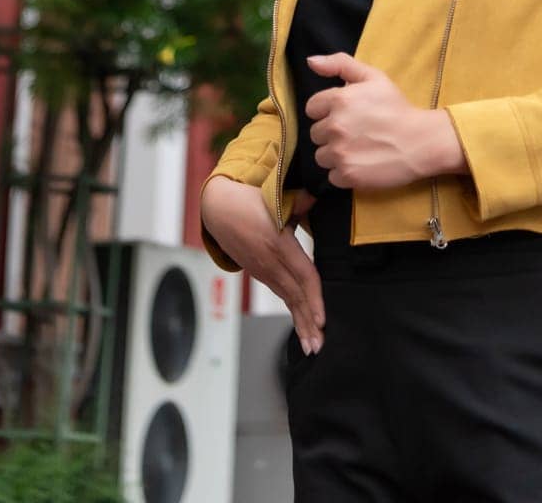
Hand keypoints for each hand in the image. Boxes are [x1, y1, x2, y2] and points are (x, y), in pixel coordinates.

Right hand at [200, 177, 325, 351]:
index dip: (314, 298)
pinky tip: (301, 326)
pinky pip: (281, 294)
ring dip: (301, 323)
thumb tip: (317, 194)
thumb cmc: (249, 200)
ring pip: (287, 300)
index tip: (322, 319)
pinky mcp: (260, 273)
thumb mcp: (274, 196)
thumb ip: (300, 200)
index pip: (302, 275)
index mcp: (278, 244)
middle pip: (295, 296)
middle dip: (308, 322)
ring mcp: (263, 270)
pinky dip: (292, 312)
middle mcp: (270, 263)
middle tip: (319, 347)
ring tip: (312, 346)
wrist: (219, 209)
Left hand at [305, 53, 436, 188]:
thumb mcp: (373, 76)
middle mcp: (335, 126)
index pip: (312, 108)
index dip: (327, 111)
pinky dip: (344, 172)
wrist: (420, 142)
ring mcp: (340, 153)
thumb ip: (340, 64)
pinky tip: (361, 163)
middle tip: (354, 132)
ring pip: (321, 156)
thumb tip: (310, 61)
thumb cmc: (397, 107)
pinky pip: (332, 176)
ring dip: (335, 154)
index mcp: (339, 100)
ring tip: (358, 149)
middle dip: (331, 133)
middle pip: (316, 133)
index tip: (345, 114)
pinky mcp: (347, 175)